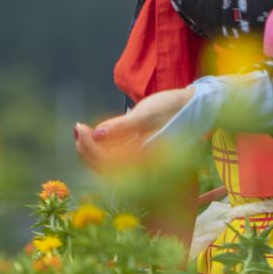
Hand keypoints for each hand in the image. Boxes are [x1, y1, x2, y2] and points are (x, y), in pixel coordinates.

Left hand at [74, 87, 194, 172]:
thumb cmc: (173, 108)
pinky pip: (116, 156)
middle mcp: (140, 164)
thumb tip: (96, 134)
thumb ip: (121, 127)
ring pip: (108, 164)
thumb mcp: (146, 114)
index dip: (89, 148)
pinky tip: (96, 133)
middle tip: (78, 129)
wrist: (194, 106)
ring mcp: (139, 159)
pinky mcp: (139, 152)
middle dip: (86, 150)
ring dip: (92, 149)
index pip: (107, 162)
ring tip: (82, 130)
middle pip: (105, 167)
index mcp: (143, 158)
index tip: (80, 128)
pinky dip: (103, 146)